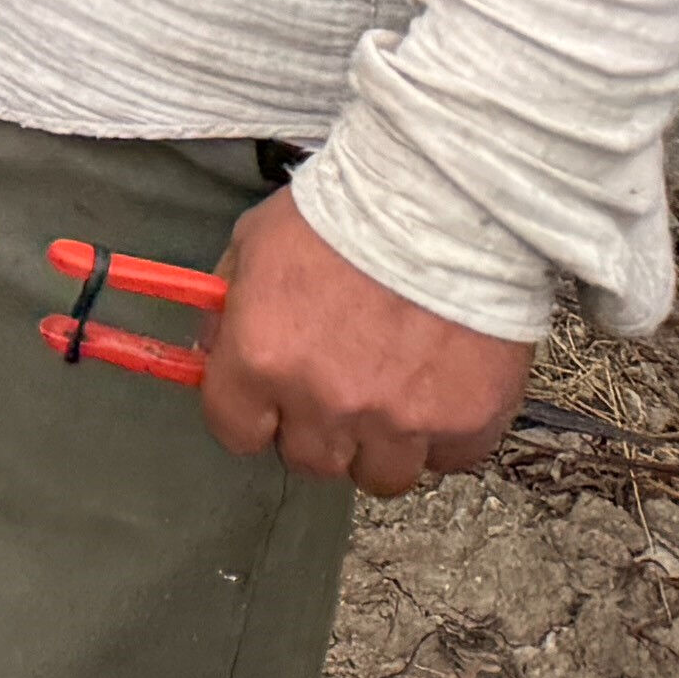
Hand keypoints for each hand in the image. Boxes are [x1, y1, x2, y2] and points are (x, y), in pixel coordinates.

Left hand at [197, 183, 532, 496]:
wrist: (441, 202)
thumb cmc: (343, 214)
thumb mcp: (253, 245)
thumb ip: (226, 309)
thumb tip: (213, 354)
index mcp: (262, 359)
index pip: (235, 432)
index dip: (250, 415)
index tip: (266, 402)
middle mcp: (326, 401)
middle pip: (309, 461)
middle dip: (315, 429)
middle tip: (334, 387)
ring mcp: (400, 419)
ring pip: (379, 475)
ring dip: (379, 443)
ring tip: (391, 393)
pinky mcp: (465, 423)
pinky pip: (446, 459)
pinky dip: (442, 434)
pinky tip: (439, 387)